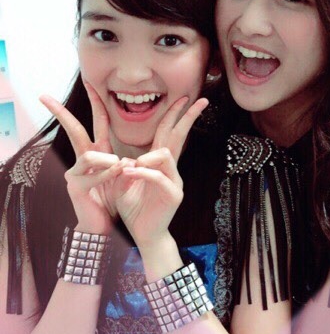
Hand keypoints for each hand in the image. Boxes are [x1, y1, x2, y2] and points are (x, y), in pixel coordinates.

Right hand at [40, 82, 124, 233]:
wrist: (103, 226)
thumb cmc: (112, 199)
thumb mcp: (122, 177)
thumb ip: (123, 163)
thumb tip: (126, 157)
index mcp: (97, 153)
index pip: (95, 123)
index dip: (95, 103)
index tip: (90, 83)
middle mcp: (84, 160)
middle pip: (73, 129)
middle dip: (60, 112)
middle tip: (44, 96)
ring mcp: (76, 172)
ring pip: (90, 153)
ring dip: (110, 161)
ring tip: (121, 170)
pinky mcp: (75, 186)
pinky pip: (95, 172)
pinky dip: (109, 173)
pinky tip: (119, 174)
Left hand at [112, 97, 208, 249]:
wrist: (143, 234)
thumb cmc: (134, 208)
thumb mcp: (124, 183)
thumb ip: (125, 167)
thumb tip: (124, 157)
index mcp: (160, 163)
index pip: (170, 133)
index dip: (175, 114)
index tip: (183, 99)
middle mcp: (171, 168)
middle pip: (180, 136)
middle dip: (188, 116)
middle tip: (201, 100)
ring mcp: (174, 181)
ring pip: (166, 154)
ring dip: (147, 157)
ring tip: (128, 167)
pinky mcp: (173, 195)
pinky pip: (158, 177)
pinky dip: (142, 173)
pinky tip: (129, 174)